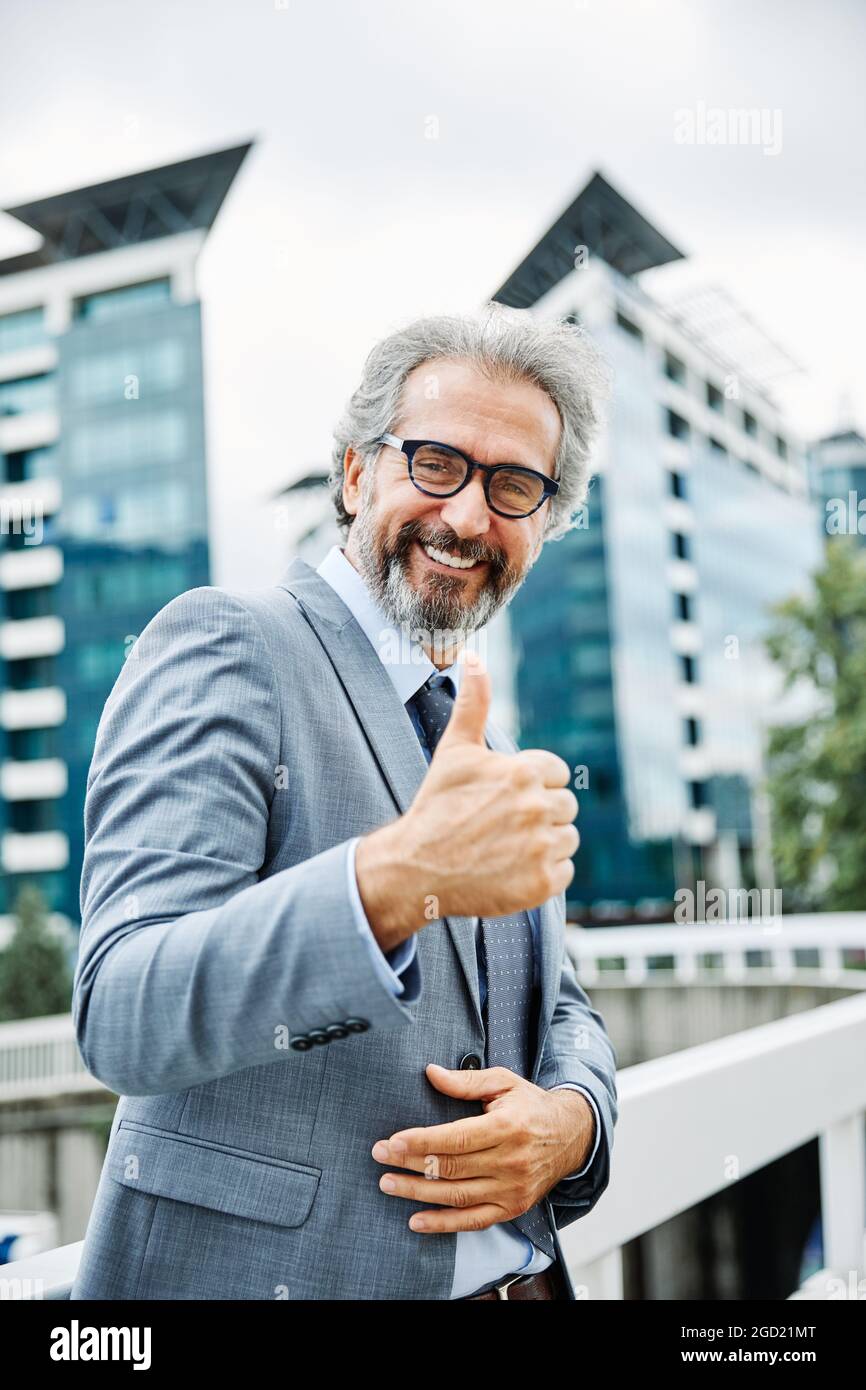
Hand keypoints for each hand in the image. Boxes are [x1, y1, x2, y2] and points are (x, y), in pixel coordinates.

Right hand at [356, 652, 578, 940]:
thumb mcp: (455, 750)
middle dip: (539, 813)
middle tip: (501, 825)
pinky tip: (511, 869)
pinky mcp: (543, 883)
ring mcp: (541, 848)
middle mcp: (537, 808)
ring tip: (506, 847)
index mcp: (523, 772)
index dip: (530, 785)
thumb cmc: (436, 806)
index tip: (501, 798)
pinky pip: (565, 870)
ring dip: (544, 843)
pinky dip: (543, 873)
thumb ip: (474, 702)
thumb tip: (472, 655)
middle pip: (565, 806)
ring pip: (568, 838)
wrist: (416, 869)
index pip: (557, 774)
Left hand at [370, 1063, 594, 1232]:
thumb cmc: (530, 1105)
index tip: (392, 1141)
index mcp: (508, 1127)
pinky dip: (443, 1224)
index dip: (421, 1141)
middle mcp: (511, 1161)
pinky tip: (416, 1221)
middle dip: (410, 1163)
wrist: (571, 1136)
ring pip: (457, 1195)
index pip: (456, 1138)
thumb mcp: (503, 1082)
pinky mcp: (512, 1208)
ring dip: (417, 1193)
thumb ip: (465, 1081)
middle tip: (379, 1156)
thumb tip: (430, 1073)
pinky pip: (473, 1221)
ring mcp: (512, 1189)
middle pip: (451, 1167)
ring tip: (388, 1184)